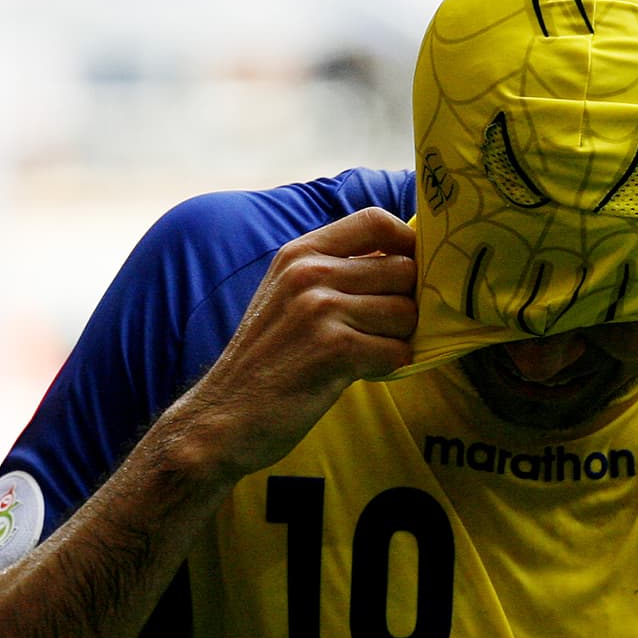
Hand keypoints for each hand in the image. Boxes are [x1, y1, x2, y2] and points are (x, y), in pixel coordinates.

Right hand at [178, 207, 416, 480]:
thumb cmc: (268, 359)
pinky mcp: (334, 349)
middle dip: (404, 303)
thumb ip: (335, 270)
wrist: (225, 416)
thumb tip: (403, 259)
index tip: (413, 269)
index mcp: (300, 253)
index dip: (408, 242)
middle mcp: (309, 273)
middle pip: (403, 269)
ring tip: (363, 352)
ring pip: (406, 313)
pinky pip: (398, 350)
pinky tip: (358, 372)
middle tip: (380, 329)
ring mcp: (320, 309)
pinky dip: (388, 366)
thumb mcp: (288, 295)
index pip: (375, 221)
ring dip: (397, 338)